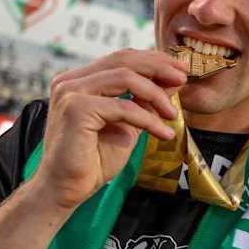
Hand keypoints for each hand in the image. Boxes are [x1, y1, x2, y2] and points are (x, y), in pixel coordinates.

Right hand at [29, 49, 187, 212]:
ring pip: (125, 78)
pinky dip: (148, 119)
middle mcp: (70, 81)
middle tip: (183, 78)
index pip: (120, 59)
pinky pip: (123, 107)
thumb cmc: (91, 161)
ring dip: (155, 94)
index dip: (152, 60)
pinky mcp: (76, 109)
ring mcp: (70, 92)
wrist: (65, 190)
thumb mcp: (126, 125)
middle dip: (158, 67)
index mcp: (79, 81)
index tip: (179, 70)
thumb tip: (171, 83)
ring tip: (172, 113)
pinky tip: (163, 132)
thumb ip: (143, 102)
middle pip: (123, 60)